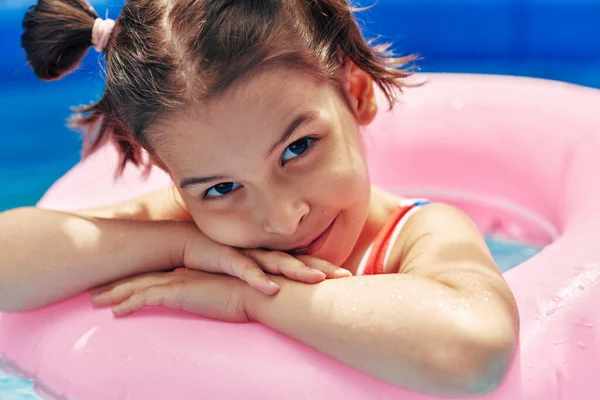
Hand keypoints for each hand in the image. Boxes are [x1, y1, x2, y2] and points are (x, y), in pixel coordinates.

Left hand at [90, 269, 253, 321]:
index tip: (121, 286)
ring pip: (138, 286)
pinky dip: (130, 303)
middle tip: (97, 291)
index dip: (137, 280)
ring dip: (115, 293)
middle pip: (142, 278)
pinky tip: (116, 312)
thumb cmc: (248, 293)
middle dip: (117, 284)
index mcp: (190, 274)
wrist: (257, 290)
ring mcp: (179, 282)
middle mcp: (181, 275)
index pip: (157, 276)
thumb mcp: (226, 293)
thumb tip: (210, 301)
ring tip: (95, 300)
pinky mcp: (180, 292)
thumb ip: (213, 294)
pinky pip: (147, 298)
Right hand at [177, 225, 350, 295]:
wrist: (188, 244)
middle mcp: (263, 252)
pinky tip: (272, 290)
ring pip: (276, 262)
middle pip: (298, 260)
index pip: (304, 262)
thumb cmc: (221, 260)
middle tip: (347, 277)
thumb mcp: (248, 271)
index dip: (326, 268)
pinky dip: (258, 279)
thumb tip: (287, 296)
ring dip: (297, 271)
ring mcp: (246, 253)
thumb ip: (267, 278)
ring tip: (318, 280)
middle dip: (322, 268)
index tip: (349, 278)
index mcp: (270, 256)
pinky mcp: (226, 257)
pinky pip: (244, 269)